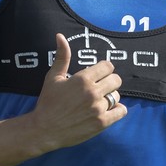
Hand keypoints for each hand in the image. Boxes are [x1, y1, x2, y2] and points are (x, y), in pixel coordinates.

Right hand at [31, 33, 126, 152]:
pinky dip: (118, 110)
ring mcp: (98, 108)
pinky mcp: (101, 123)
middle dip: (109, 81)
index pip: (108, 66)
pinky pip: (121, 111)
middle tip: (100, 86)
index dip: (104, 69)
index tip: (98, 74)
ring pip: (117, 96)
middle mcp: (93, 92)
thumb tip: (60, 36)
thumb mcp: (53, 77)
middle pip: (116, 80)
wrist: (43, 130)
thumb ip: (62, 56)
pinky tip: (108, 109)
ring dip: (110, 96)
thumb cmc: (48, 102)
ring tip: (99, 100)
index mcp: (83, 79)